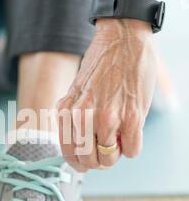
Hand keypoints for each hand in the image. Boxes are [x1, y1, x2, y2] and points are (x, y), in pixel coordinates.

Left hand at [57, 0, 158, 170]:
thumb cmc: (101, 64)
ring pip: (109, 159)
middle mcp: (83, 117)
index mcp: (67, 111)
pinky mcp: (131, 117)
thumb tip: (75, 146)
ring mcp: (107, 118)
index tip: (88, 161)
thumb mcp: (75, 90)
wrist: (123, 38)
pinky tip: (132, 130)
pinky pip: (132, 151)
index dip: (80, 162)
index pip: (69, 153)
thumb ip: (72, 116)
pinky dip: (133, 146)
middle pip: (89, 162)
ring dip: (116, 153)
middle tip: (107, 148)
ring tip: (120, 136)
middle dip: (99, 160)